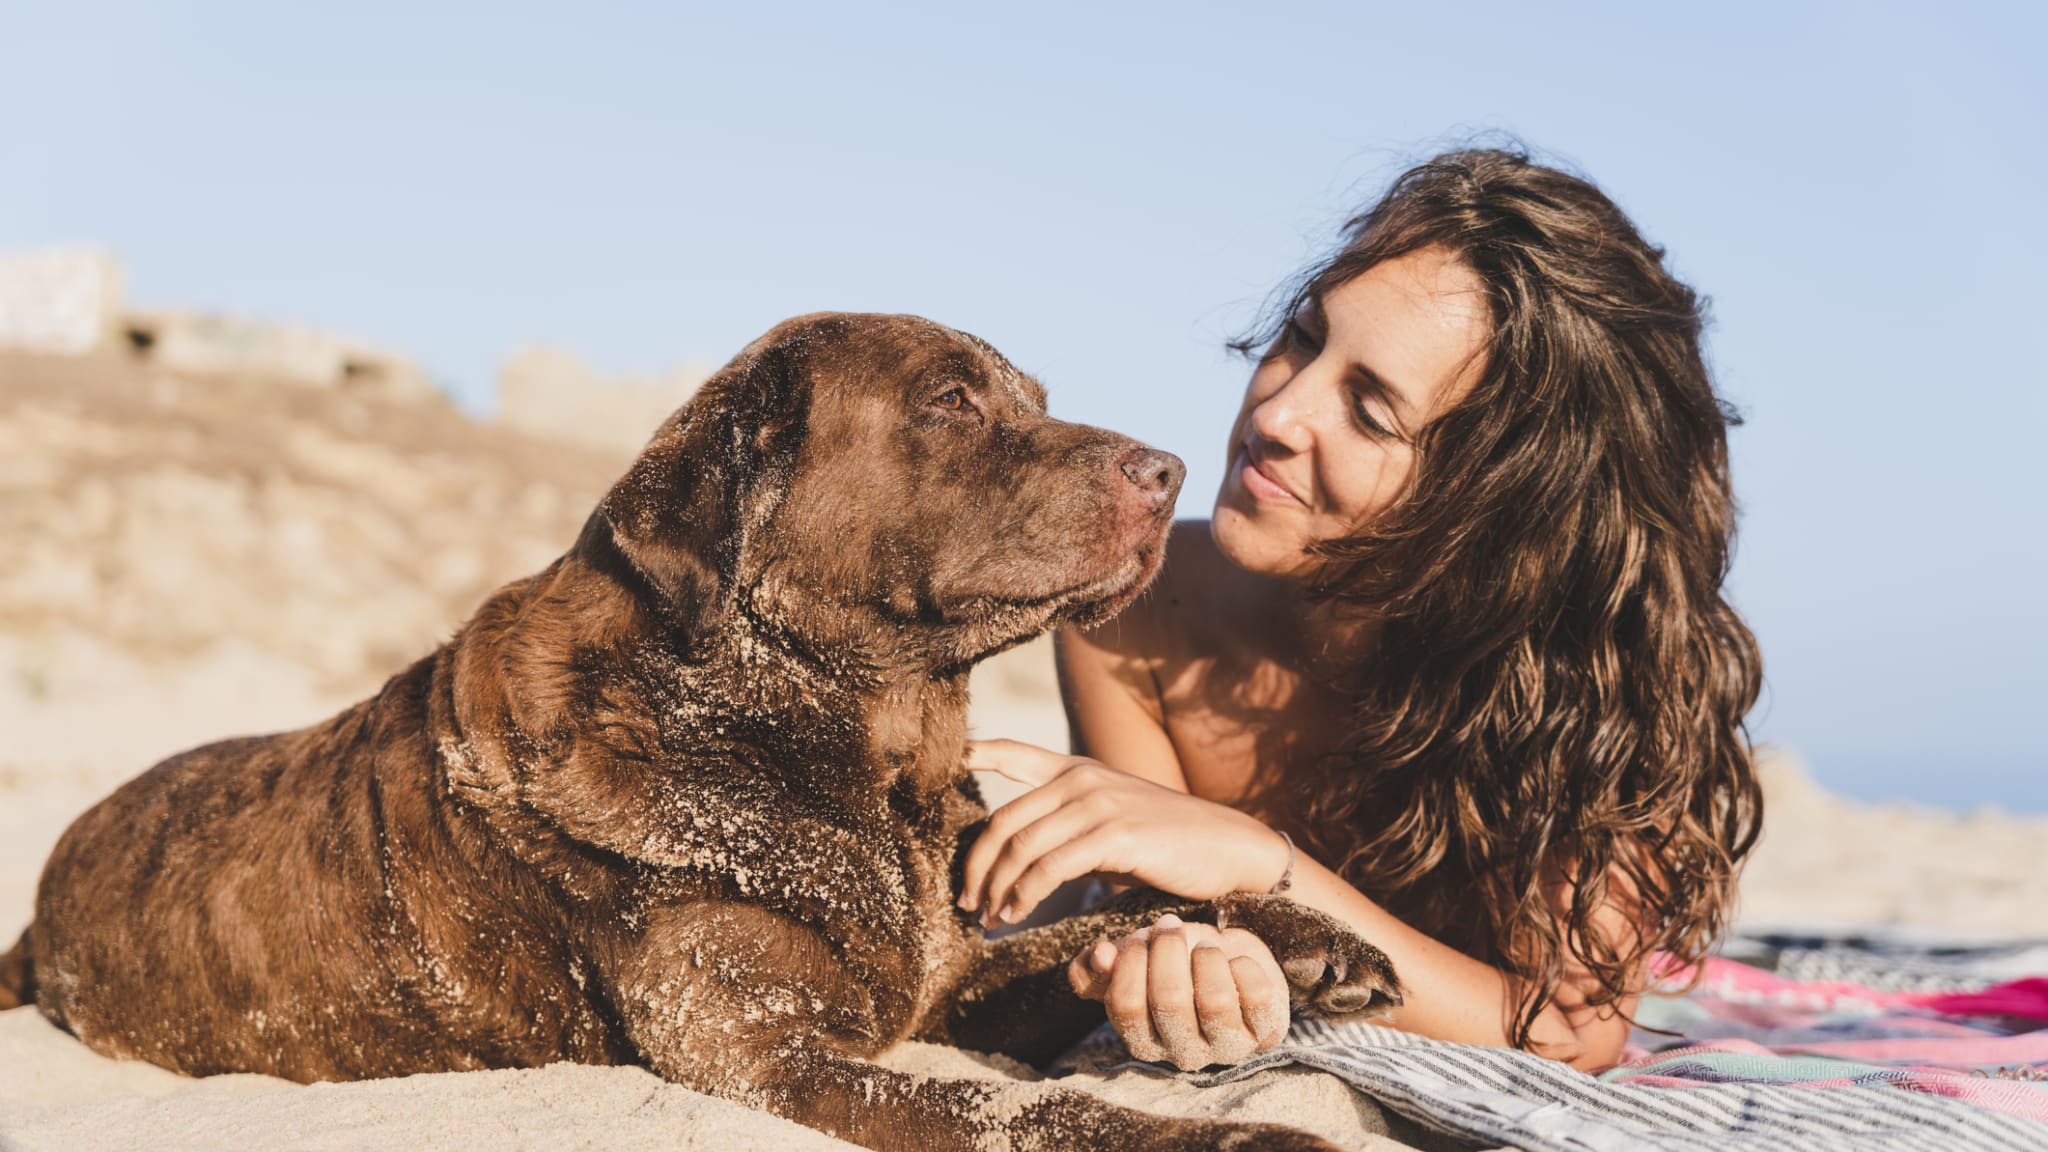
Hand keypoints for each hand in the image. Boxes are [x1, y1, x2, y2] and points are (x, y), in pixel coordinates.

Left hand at [962, 739, 1291, 927]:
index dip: (976, 753)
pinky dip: (1023, 896)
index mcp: (1078, 770)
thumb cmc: (1166, 843)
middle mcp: (1082, 779)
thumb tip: (1021, 858)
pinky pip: (1049, 869)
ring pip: (1021, 848)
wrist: (1228, 847)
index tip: (950, 761)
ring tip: (988, 917)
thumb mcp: (1112, 819)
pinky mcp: (1114, 836)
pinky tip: (1015, 915)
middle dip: (977, 866)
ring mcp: (1098, 804)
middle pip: (1004, 821)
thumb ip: (1068, 824)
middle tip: (966, 902)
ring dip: (995, 889)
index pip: (1014, 752)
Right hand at [1068, 913, 1289, 1068]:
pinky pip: (1255, 994)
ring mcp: (1228, 1047)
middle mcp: (1184, 1054)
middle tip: (1172, 927)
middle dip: (1169, 950)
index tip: (1143, 935)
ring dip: (1206, 957)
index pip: (1125, 1006)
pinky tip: (1235, 961)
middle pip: (1170, 1000)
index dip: (1132, 961)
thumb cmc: (1178, 960)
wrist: (1231, 956)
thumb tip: (1101, 955)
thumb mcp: (1135, 956)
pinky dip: (1244, 965)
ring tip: (1205, 945)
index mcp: (1144, 1041)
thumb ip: (1101, 962)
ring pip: (1215, 1000)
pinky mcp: (1265, 1031)